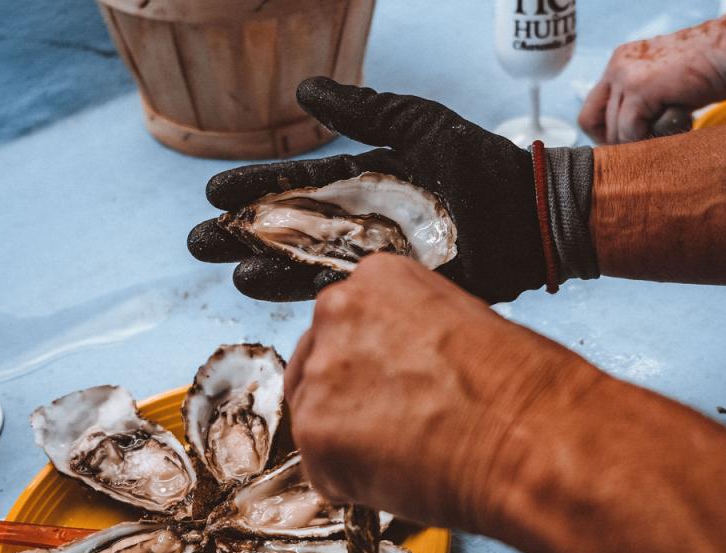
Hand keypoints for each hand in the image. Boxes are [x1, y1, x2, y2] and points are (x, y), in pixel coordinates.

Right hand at [187, 77, 545, 303]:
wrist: (527, 210)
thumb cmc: (476, 162)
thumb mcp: (415, 124)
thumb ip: (364, 111)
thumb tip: (304, 89)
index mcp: (361, 183)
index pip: (296, 186)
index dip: (255, 188)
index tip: (213, 191)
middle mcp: (359, 224)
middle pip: (288, 228)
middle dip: (243, 233)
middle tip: (198, 240)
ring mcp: (373, 258)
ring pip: (305, 262)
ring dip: (263, 265)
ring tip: (225, 266)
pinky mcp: (392, 287)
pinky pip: (341, 290)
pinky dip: (304, 291)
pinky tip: (271, 289)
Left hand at [283, 253, 577, 530]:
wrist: (532, 438)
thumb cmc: (523, 388)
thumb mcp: (467, 324)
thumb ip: (415, 336)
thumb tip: (405, 369)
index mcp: (378, 278)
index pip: (348, 322)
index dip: (373, 364)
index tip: (395, 386)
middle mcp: (337, 312)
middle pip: (318, 363)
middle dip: (349, 397)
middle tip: (397, 426)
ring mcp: (320, 372)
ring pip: (315, 416)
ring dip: (351, 440)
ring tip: (411, 453)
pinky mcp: (314, 432)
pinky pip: (323, 468)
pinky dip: (354, 483)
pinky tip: (402, 476)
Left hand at [578, 19, 725, 143]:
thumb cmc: (711, 69)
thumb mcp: (665, 84)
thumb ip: (642, 103)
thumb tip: (630, 137)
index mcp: (620, 62)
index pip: (592, 109)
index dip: (606, 132)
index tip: (627, 144)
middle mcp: (617, 66)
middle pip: (592, 120)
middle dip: (616, 142)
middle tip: (646, 147)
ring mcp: (625, 75)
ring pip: (613, 129)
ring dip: (638, 142)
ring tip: (669, 133)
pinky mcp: (640, 88)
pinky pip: (629, 130)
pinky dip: (648, 140)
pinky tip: (674, 129)